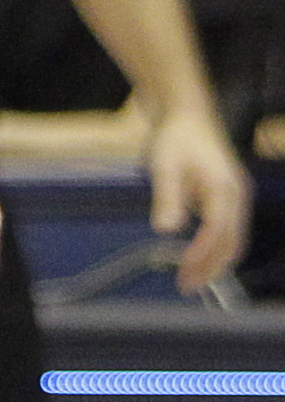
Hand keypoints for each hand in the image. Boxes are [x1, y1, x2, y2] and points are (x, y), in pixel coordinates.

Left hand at [145, 108, 249, 293]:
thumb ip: (168, 198)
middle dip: (210, 267)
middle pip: (231, 243)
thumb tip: (165, 230)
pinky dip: (213, 249)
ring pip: (232, 240)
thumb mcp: (165, 166)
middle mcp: (237, 198)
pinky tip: (195, 259)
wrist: (187, 115)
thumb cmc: (176, 138)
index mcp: (226, 190)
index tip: (183, 272)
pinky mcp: (226, 199)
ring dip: (212, 262)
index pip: (218, 232)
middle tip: (185, 286)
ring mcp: (234, 199)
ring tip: (189, 279)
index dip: (202, 255)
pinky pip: (226, 231)